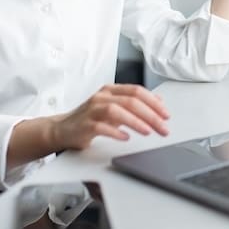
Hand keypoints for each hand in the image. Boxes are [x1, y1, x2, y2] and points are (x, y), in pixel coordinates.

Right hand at [53, 84, 169, 149]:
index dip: (153, 102)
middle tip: (163, 127)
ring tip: (148, 131)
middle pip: (130, 101)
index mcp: (111, 90)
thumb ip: (134, 105)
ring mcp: (92, 110)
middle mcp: (102, 97)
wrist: (62, 129)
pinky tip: (126, 138)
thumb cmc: (91, 118)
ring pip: (117, 111)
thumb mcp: (115, 108)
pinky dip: (116, 132)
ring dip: (136, 121)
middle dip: (150, 115)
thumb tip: (158, 103)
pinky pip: (102, 127)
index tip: (166, 115)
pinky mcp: (84, 124)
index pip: (136, 91)